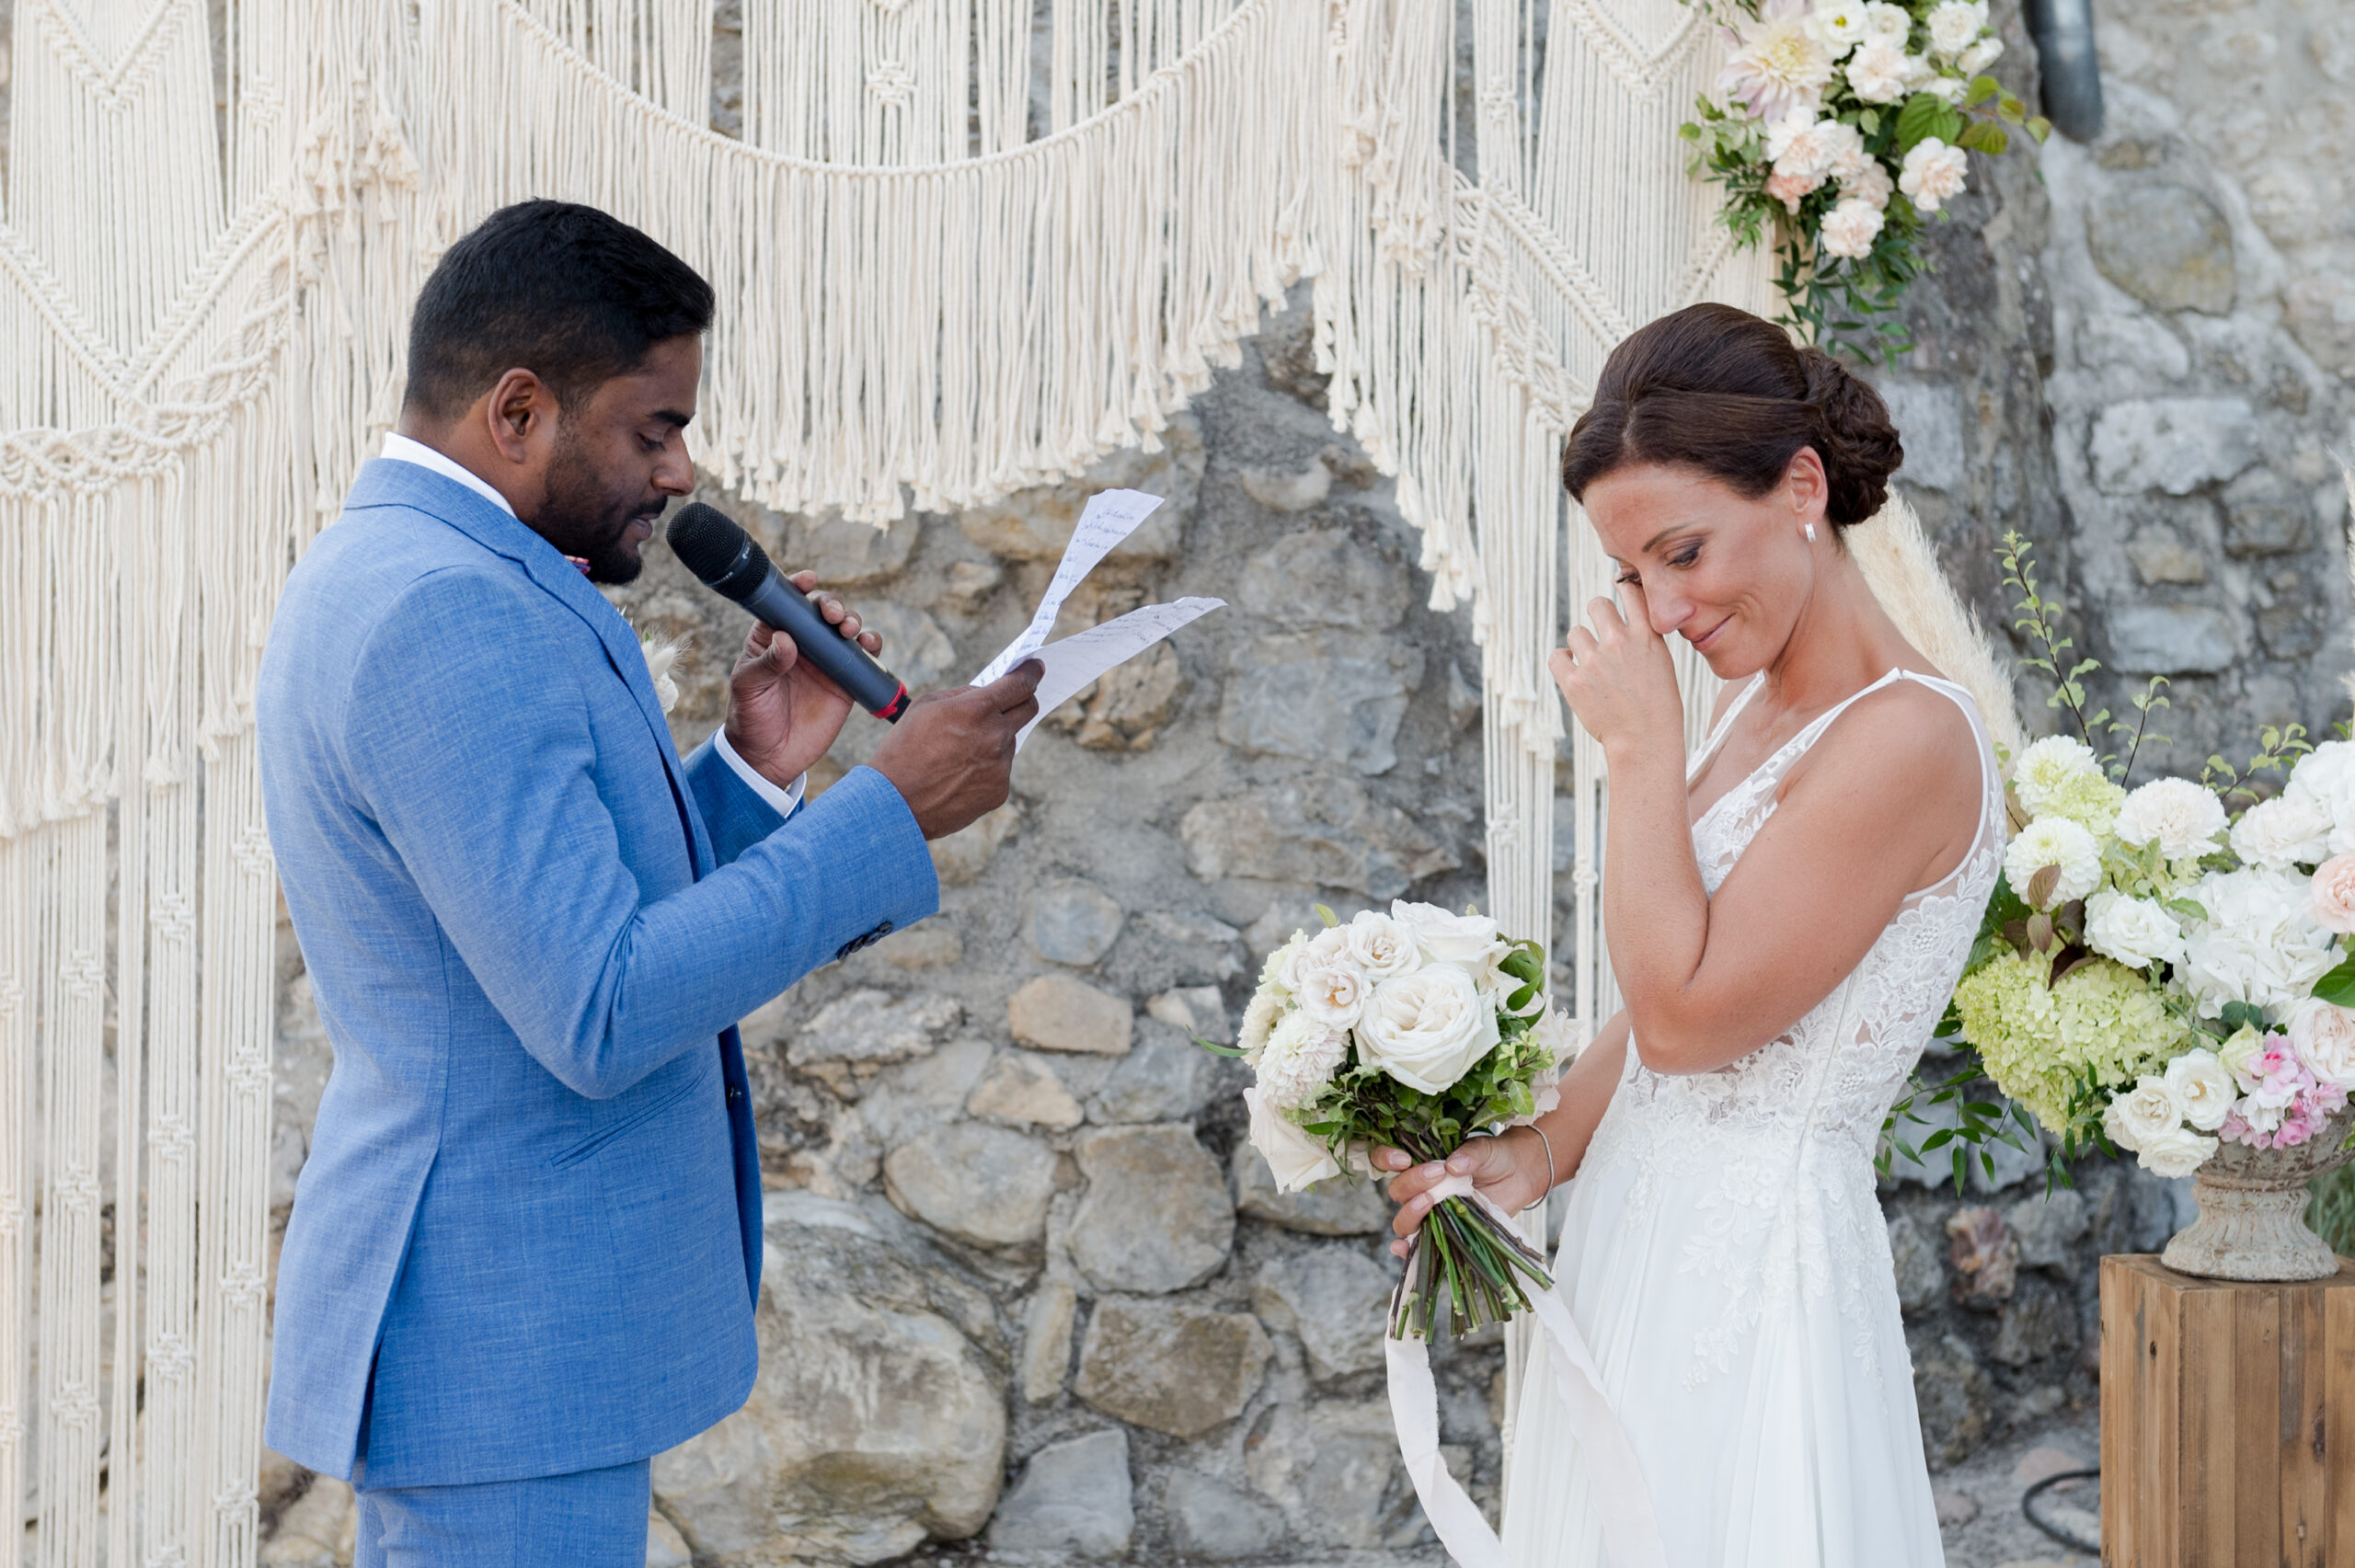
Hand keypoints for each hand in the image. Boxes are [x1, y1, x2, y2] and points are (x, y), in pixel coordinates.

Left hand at [723, 572, 881, 787]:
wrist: (769, 757)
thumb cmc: (750, 717)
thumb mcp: (748, 688)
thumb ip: (766, 664)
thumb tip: (786, 639)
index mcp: (773, 636)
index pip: (787, 603)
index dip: (799, 586)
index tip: (807, 580)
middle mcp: (802, 643)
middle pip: (821, 611)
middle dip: (831, 604)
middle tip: (831, 615)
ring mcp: (825, 661)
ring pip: (845, 628)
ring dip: (852, 620)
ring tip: (847, 629)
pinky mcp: (845, 681)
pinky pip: (863, 657)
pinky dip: (871, 645)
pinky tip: (868, 644)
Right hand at [867, 662, 1042, 837]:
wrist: (895, 804)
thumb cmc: (904, 750)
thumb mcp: (925, 706)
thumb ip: (962, 695)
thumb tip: (987, 693)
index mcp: (977, 710)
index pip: (1020, 684)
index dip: (1031, 673)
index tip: (1035, 668)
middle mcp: (996, 736)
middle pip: (1028, 709)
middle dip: (1023, 699)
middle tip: (1012, 699)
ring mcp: (1001, 766)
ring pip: (1008, 742)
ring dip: (994, 738)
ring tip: (961, 750)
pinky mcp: (1000, 791)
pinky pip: (1000, 769)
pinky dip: (986, 767)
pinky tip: (959, 774)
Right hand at [1377, 1129, 1548, 1258]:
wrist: (1518, 1174)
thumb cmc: (1496, 1157)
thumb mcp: (1484, 1149)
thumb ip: (1469, 1155)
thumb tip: (1452, 1166)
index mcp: (1421, 1163)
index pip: (1388, 1161)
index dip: (1385, 1159)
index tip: (1402, 1158)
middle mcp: (1420, 1189)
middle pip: (1398, 1192)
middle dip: (1412, 1183)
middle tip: (1437, 1173)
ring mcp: (1431, 1213)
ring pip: (1404, 1220)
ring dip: (1411, 1212)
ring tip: (1430, 1201)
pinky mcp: (1444, 1234)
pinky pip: (1420, 1246)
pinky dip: (1407, 1250)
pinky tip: (1403, 1248)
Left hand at [1548, 580, 1682, 763]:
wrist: (1645, 740)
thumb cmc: (1657, 704)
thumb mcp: (1661, 662)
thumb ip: (1643, 635)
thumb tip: (1624, 611)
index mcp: (1647, 636)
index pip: (1631, 591)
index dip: (1623, 589)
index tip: (1619, 592)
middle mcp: (1619, 642)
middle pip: (1596, 604)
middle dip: (1597, 617)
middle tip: (1602, 637)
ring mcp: (1594, 661)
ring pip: (1576, 633)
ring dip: (1581, 648)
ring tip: (1595, 670)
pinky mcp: (1573, 681)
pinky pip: (1556, 656)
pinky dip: (1562, 663)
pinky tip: (1575, 674)